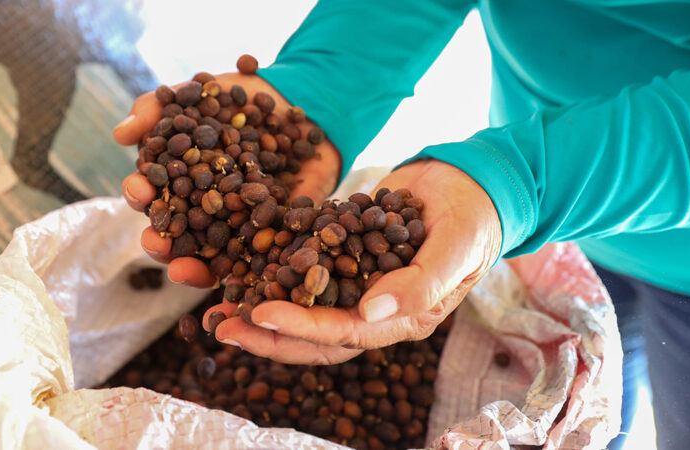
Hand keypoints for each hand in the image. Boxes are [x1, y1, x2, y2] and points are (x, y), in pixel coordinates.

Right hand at [113, 73, 341, 287]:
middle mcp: (204, 207)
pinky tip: (237, 284)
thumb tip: (121, 134)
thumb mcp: (198, 90)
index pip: (153, 194)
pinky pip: (260, 262)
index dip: (141, 196)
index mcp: (180, 178)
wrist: (300, 98)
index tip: (139, 191)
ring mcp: (238, 224)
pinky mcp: (274, 235)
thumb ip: (158, 107)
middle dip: (160, 242)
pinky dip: (247, 277)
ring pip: (211, 256)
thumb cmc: (242, 95)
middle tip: (155, 242)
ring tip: (181, 271)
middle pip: (176, 234)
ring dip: (193, 268)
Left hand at [202, 160, 501, 363]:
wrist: (469, 183)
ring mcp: (357, 286)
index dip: (302, 328)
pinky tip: (239, 268)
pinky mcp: (344, 258)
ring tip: (217, 307)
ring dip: (261, 310)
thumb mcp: (456, 248)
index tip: (260, 314)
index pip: (346, 333)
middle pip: (314, 335)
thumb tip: (371, 311)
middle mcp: (375, 311)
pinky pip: (304, 273)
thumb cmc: (472, 218)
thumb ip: (421, 284)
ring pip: (303, 309)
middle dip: (267, 334)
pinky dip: (272, 274)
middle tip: (221, 325)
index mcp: (403, 319)